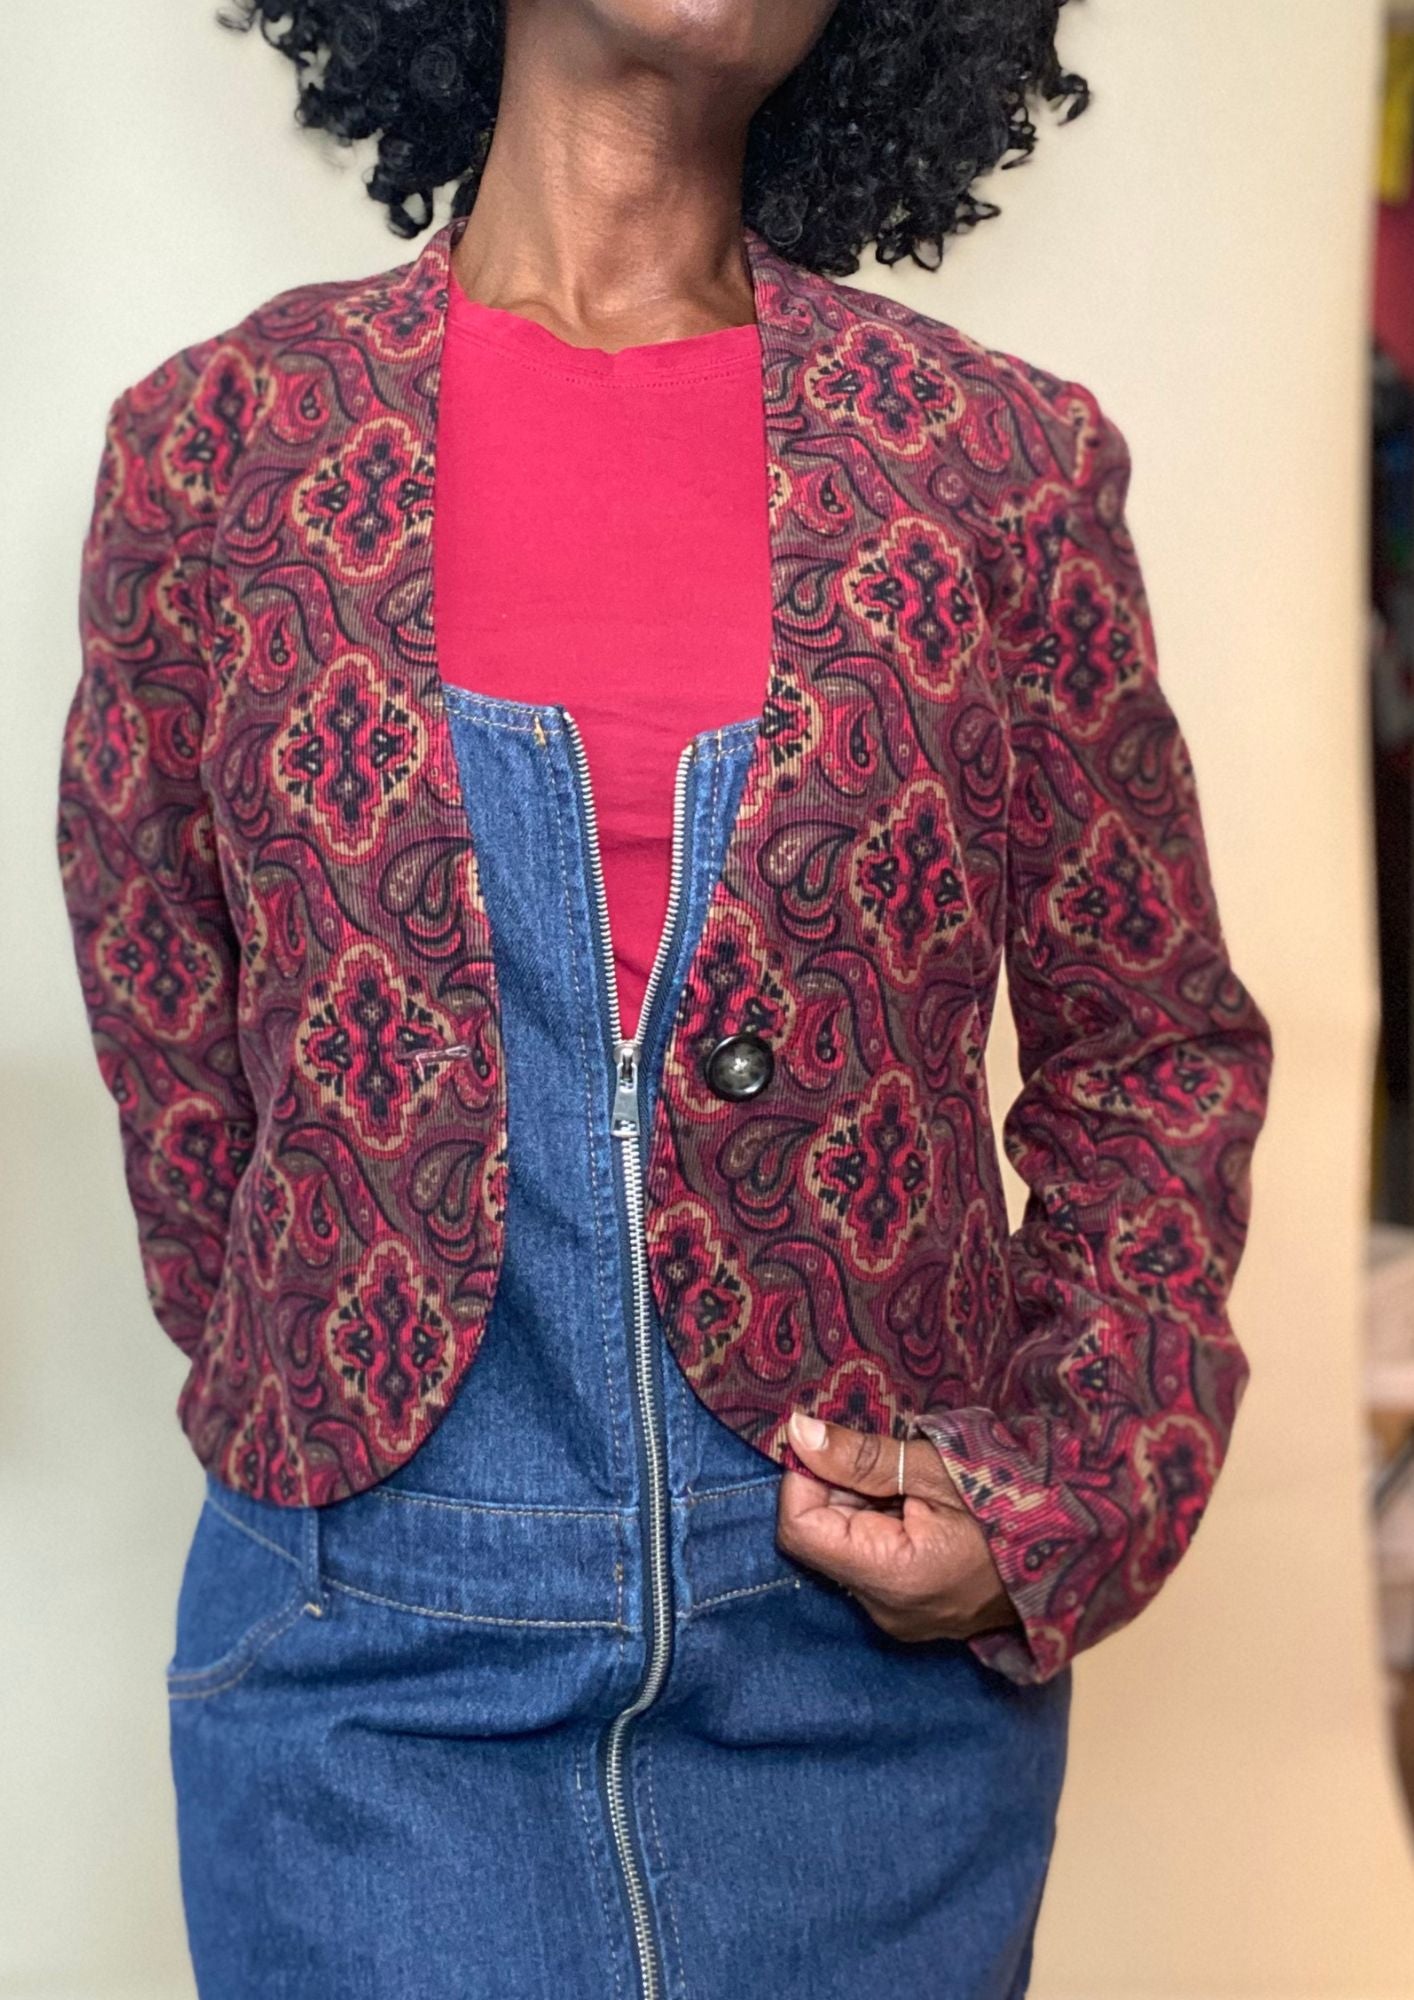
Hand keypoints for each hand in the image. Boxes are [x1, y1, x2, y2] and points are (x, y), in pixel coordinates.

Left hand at [775, 1410, 1021, 1643]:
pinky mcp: (914, 1613)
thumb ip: (860, 1457)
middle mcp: (887, 1611)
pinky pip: (872, 1565)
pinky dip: (880, 1528)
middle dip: (836, 1490)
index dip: (804, 1479)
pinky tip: (917, 1508)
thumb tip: (797, 1434)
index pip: (800, 1529)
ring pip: (844, 1550)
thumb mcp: (934, 1465)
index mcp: (892, 1577)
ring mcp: (902, 1619)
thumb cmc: (1015, 1497)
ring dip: (860, 1507)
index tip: (830, 1444)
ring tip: (909, 1484)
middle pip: (820, 1539)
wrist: (1081, 1541)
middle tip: (882, 1458)